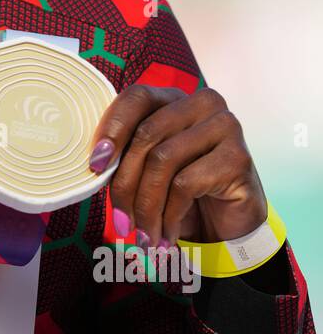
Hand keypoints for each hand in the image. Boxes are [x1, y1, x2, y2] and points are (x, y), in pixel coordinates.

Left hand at [89, 85, 267, 249]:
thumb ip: (126, 154)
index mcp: (175, 98)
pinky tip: (166, 234)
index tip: (96, 165)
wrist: (228, 223)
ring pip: (163, 160)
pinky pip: (186, 184)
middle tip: (119, 220)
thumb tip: (96, 162)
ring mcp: (224, 126)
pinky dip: (169, 215)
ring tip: (143, 235)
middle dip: (125, 182)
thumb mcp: (148, 168)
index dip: (112, 128)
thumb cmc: (182, 191)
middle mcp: (203, 103)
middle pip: (147, 133)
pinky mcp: (237, 157)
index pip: (136, 98)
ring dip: (146, 206)